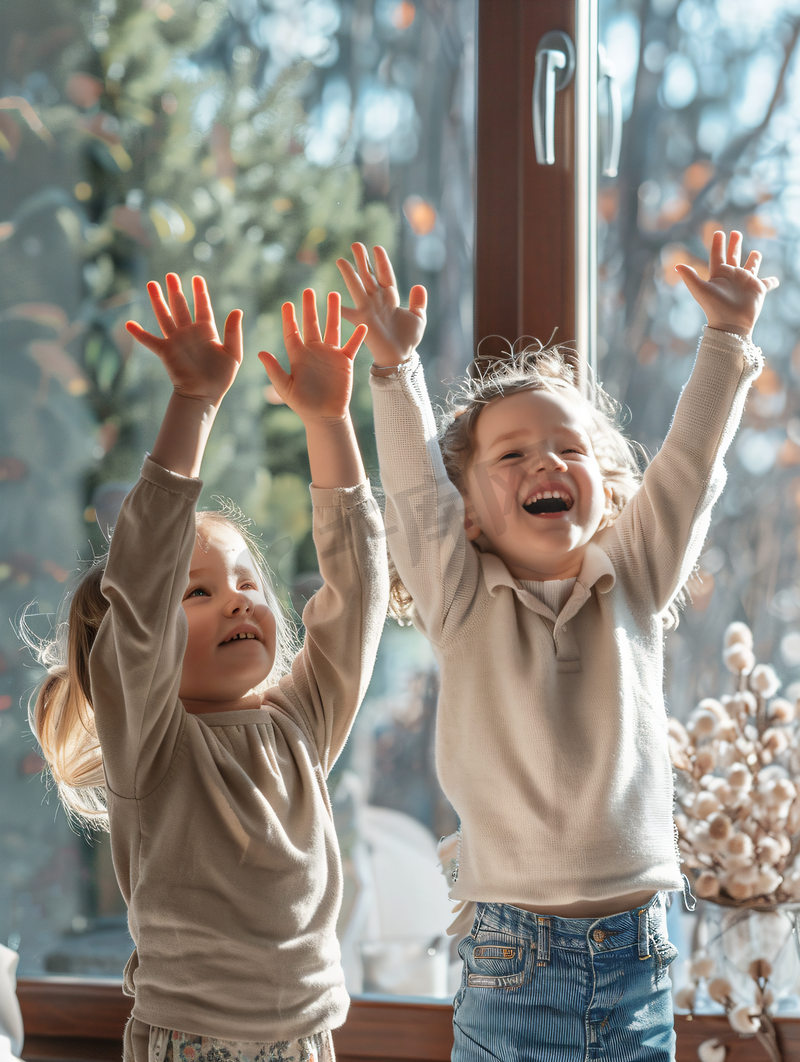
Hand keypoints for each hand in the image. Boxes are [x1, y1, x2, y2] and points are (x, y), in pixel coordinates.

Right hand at [126, 274, 242, 405]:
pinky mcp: (165, 352)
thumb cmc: (221, 377)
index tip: (197, 278)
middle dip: (175, 290)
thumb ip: (234, 332)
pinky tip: (129, 324)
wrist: (204, 395)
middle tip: (171, 275)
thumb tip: (237, 310)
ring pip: (165, 316)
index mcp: (206, 332)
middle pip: (180, 307)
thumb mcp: (233, 354)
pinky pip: (149, 341)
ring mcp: (176, 341)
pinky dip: (139, 333)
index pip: (202, 307)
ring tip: (151, 284)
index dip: (200, 293)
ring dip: (157, 301)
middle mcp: (189, 333)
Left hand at [258, 290, 367, 424]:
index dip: (289, 319)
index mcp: (298, 355)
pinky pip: (352, 345)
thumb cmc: (303, 404)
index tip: (287, 304)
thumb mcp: (286, 388)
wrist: (325, 415)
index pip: (292, 332)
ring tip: (334, 294)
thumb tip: (260, 353)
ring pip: (332, 328)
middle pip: (312, 324)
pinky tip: (362, 324)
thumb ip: (274, 370)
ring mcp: (330, 354)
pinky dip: (358, 335)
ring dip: (333, 312)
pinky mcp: (345, 362)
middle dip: (310, 308)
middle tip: (308, 291)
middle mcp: (314, 351)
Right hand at [337, 243, 426, 366]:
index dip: (381, 262)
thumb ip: (418, 302)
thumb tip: (419, 285)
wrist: (401, 356)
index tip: (376, 247)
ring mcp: (369, 309)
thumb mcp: (418, 317)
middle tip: (355, 244)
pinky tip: (331, 298)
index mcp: (390, 297)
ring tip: (341, 260)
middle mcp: (378, 300)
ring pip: (357, 287)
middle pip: (368, 276)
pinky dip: (340, 307)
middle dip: (362, 260)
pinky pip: (348, 312)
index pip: (385, 275)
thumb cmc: (409, 338)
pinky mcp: (363, 321)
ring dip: (350, 273)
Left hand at [675, 231, 778, 338]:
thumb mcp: (700, 290)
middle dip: (735, 245)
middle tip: (736, 233)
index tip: (719, 232)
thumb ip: (690, 277)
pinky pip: (767, 283)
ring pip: (750, 267)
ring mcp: (745, 282)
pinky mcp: (758, 289)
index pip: (717, 255)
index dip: (717, 244)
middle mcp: (732, 276)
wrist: (730, 324)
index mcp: (719, 274)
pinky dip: (771, 281)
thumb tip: (677, 266)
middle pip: (733, 257)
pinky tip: (775, 281)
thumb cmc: (714, 307)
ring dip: (754, 260)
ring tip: (756, 252)